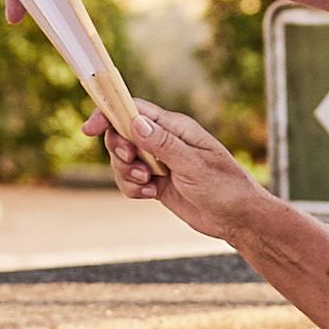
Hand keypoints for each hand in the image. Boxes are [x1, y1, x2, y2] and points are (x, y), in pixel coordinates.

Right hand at [89, 93, 257, 239]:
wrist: (238, 218)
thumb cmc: (225, 187)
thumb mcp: (193, 165)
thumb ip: (163, 144)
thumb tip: (134, 122)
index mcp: (175, 128)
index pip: (134, 110)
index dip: (108, 114)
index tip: (89, 129)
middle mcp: (164, 141)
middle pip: (122, 135)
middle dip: (119, 152)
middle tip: (135, 165)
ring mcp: (160, 162)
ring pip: (123, 160)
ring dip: (126, 174)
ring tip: (148, 185)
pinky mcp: (157, 183)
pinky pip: (131, 181)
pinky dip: (133, 189)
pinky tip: (151, 196)